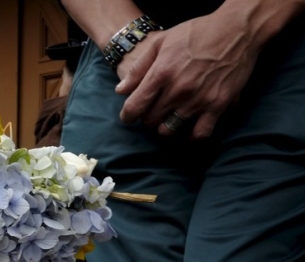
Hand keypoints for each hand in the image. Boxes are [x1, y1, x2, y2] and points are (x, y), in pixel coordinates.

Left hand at [114, 12, 259, 138]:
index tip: (129, 117)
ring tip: (169, 118)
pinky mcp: (218, 105)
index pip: (134, 107)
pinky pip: (200, 133)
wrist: (237, 29)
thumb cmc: (196, 33)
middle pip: (150, 120)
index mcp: (161, 73)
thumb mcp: (161, 42)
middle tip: (153, 111)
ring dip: (165, 128)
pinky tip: (190, 130)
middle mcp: (177, 90)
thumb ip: (138, 68)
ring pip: (169, 130)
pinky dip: (192, 136)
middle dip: (147, 118)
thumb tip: (120, 91)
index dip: (127, 116)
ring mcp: (198, 100)